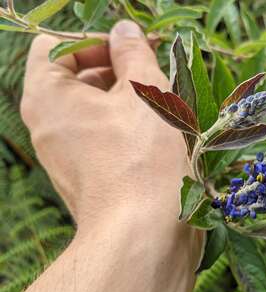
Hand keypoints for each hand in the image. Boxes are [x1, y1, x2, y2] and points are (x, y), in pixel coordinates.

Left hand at [21, 20, 187, 225]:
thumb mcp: (145, 91)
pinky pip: (107, 139)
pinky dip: (131, 130)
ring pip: (99, 111)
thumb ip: (133, 52)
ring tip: (167, 108)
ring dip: (132, 101)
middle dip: (120, 71)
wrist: (145, 235)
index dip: (98, 40)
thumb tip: (125, 32)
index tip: (136, 50)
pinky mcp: (90, 177)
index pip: (59, 46)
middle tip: (158, 75)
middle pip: (79, 79)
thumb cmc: (144, 159)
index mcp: (48, 97)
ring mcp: (68, 156)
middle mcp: (49, 126)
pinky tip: (162, 137)